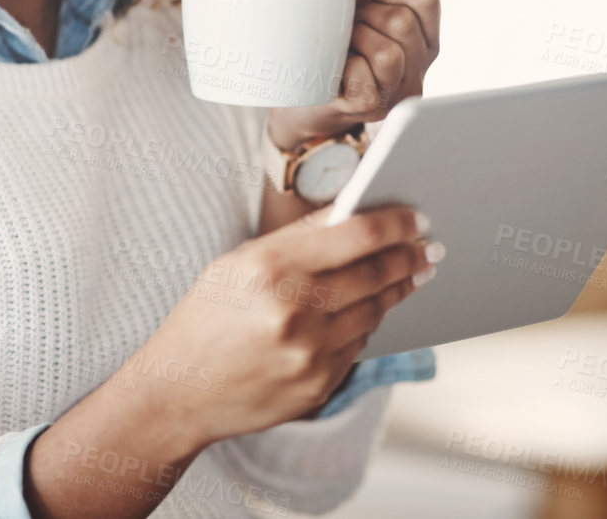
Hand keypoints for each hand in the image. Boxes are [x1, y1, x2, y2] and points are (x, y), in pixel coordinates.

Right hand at [124, 203, 436, 448]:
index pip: (357, 234)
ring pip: (375, 310)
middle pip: (376, 272)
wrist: (178, 393)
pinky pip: (360, 344)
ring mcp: (309, 352)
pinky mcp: (319, 384)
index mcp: (270, 267)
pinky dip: (370, 322)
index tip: (416, 217)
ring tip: (414, 272)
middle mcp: (293, 310)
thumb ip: (296, 238)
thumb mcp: (238, 263)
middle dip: (410, 255)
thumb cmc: (205, 319)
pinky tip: (372, 308)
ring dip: (398, 288)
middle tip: (429, 246)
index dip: (396, 222)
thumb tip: (349, 212)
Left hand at [267, 0, 440, 149]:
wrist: (297, 92)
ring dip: (353, 43)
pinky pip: (367, 79)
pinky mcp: (374, 106)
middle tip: (345, 28)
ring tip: (340, 49)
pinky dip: (345, 69)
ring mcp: (401, 87)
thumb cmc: (331, 40)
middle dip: (364, 18)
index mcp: (423, 28)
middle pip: (402, 22)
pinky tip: (335, 72)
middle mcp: (422, 59)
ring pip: (388, 52)